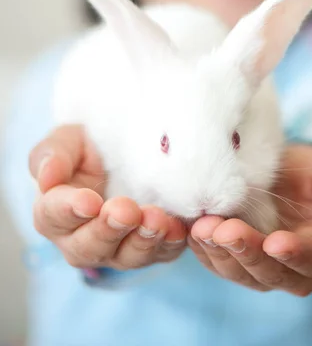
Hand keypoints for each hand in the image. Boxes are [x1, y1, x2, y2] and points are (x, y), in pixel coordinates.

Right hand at [29, 125, 186, 269]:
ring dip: (142, 241)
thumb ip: (53, 155)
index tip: (88, 201)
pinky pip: (161, 254)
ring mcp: (118, 248)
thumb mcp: (68, 141)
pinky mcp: (152, 248)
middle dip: (109, 230)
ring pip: (126, 257)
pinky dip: (170, 244)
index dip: (70, 210)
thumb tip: (46, 176)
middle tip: (126, 211)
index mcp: (54, 213)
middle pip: (89, 246)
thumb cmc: (86, 146)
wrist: (123, 149)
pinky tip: (178, 230)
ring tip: (155, 220)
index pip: (54, 216)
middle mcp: (82, 239)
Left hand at [188, 144, 311, 293]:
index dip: (295, 253)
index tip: (276, 242)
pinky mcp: (233, 258)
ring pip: (239, 272)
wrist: (284, 172)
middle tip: (226, 230)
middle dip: (247, 252)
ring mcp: (261, 268)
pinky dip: (201, 248)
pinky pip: (216, 261)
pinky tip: (190, 229)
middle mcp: (295, 269)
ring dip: (219, 252)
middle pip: (271, 272)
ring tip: (203, 227)